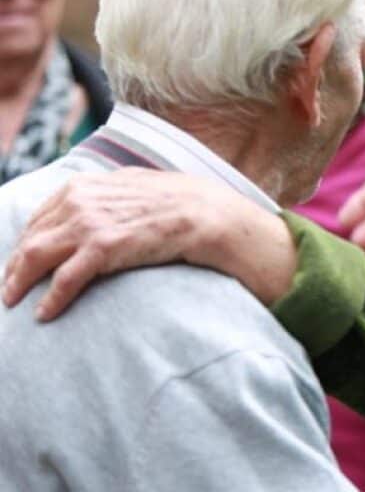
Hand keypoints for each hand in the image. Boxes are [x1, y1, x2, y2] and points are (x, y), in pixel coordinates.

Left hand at [2, 168, 292, 319]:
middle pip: (31, 237)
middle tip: (8, 289)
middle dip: (15, 265)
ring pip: (36, 257)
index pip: (40, 217)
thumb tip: (93, 207)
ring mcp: (90, 223)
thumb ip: (108, 195)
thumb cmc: (181, 203)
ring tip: (14, 301)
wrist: (209, 214)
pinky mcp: (103, 248)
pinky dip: (51, 298)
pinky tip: (44, 313)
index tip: (21, 262)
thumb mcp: (136, 186)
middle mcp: (80, 201)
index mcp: (84, 185)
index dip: (26, 242)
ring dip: (18, 282)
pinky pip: (64, 279)